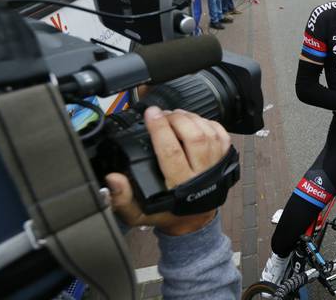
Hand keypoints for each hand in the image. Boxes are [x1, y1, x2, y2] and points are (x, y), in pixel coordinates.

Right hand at [106, 107, 230, 235]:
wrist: (193, 222)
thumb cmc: (166, 214)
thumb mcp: (137, 214)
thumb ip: (122, 198)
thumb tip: (113, 178)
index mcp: (179, 186)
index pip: (171, 151)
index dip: (160, 128)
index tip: (150, 113)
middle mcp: (201, 174)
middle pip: (194, 137)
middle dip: (176, 119)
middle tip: (161, 114)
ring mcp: (215, 166)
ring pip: (208, 133)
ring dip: (190, 118)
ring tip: (174, 115)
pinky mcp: (223, 160)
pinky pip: (221, 135)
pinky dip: (207, 123)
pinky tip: (193, 122)